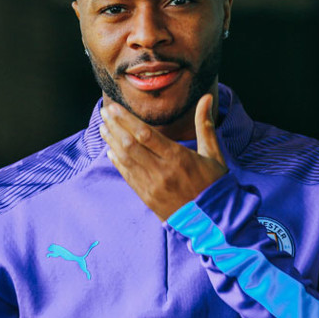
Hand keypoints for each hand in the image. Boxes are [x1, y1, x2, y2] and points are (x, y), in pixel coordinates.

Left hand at [99, 94, 227, 220]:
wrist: (213, 220)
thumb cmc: (214, 183)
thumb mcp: (213, 153)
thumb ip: (205, 124)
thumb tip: (207, 97)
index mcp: (179, 157)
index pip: (145, 134)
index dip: (126, 119)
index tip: (114, 108)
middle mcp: (162, 171)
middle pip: (130, 144)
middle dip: (115, 126)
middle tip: (105, 112)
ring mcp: (153, 186)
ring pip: (126, 159)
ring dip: (112, 142)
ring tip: (103, 128)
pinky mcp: (148, 197)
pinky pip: (128, 176)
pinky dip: (118, 162)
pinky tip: (110, 150)